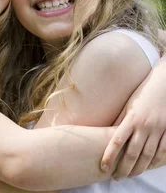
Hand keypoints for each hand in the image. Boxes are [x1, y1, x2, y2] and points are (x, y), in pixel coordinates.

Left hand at [101, 58, 165, 177]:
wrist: (163, 86)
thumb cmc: (142, 94)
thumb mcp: (128, 105)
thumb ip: (119, 120)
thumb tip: (107, 133)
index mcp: (131, 118)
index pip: (117, 141)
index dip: (110, 155)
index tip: (103, 166)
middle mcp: (145, 126)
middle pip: (132, 153)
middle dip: (123, 168)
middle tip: (116, 177)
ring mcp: (158, 131)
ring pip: (147, 156)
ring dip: (138, 169)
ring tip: (129, 175)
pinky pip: (162, 152)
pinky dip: (154, 163)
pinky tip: (147, 168)